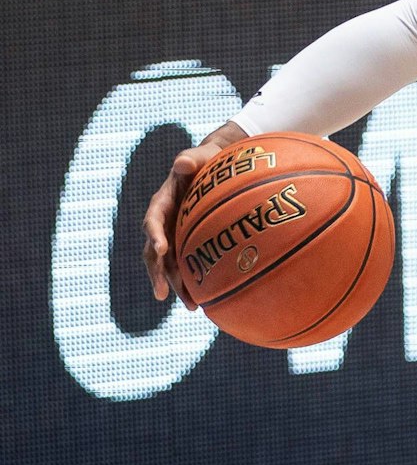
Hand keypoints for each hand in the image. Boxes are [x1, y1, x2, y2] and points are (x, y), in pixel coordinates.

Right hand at [140, 125, 245, 307]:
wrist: (215, 167)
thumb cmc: (208, 159)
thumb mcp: (200, 156)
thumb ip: (191, 158)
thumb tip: (182, 163)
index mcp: (163, 202)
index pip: (153, 219)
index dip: (155, 234)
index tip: (161, 249)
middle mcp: (164, 221)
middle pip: (154, 251)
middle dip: (157, 273)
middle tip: (162, 294)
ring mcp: (175, 234)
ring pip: (170, 265)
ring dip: (177, 286)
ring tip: (192, 308)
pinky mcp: (187, 243)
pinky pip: (186, 265)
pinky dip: (192, 282)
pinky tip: (205, 301)